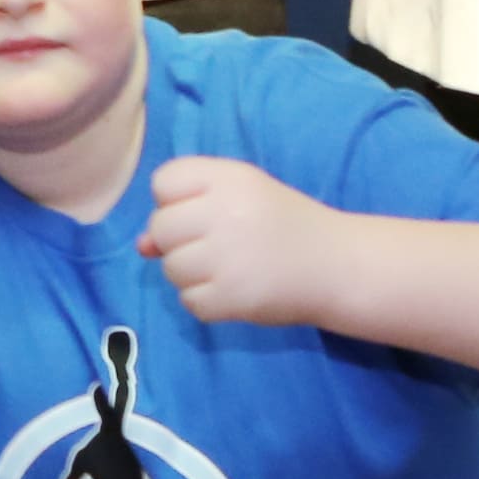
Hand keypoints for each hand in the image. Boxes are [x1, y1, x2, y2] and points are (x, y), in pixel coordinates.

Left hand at [138, 155, 344, 327]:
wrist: (336, 264)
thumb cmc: (281, 224)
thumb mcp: (239, 199)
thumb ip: (187, 208)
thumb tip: (143, 246)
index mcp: (229, 177)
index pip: (164, 181)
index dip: (175, 200)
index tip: (204, 211)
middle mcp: (225, 212)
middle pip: (160, 227)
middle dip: (178, 241)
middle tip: (215, 244)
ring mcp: (227, 257)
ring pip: (170, 268)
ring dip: (190, 273)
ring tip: (227, 267)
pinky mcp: (231, 297)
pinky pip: (189, 301)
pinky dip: (206, 300)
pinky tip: (234, 289)